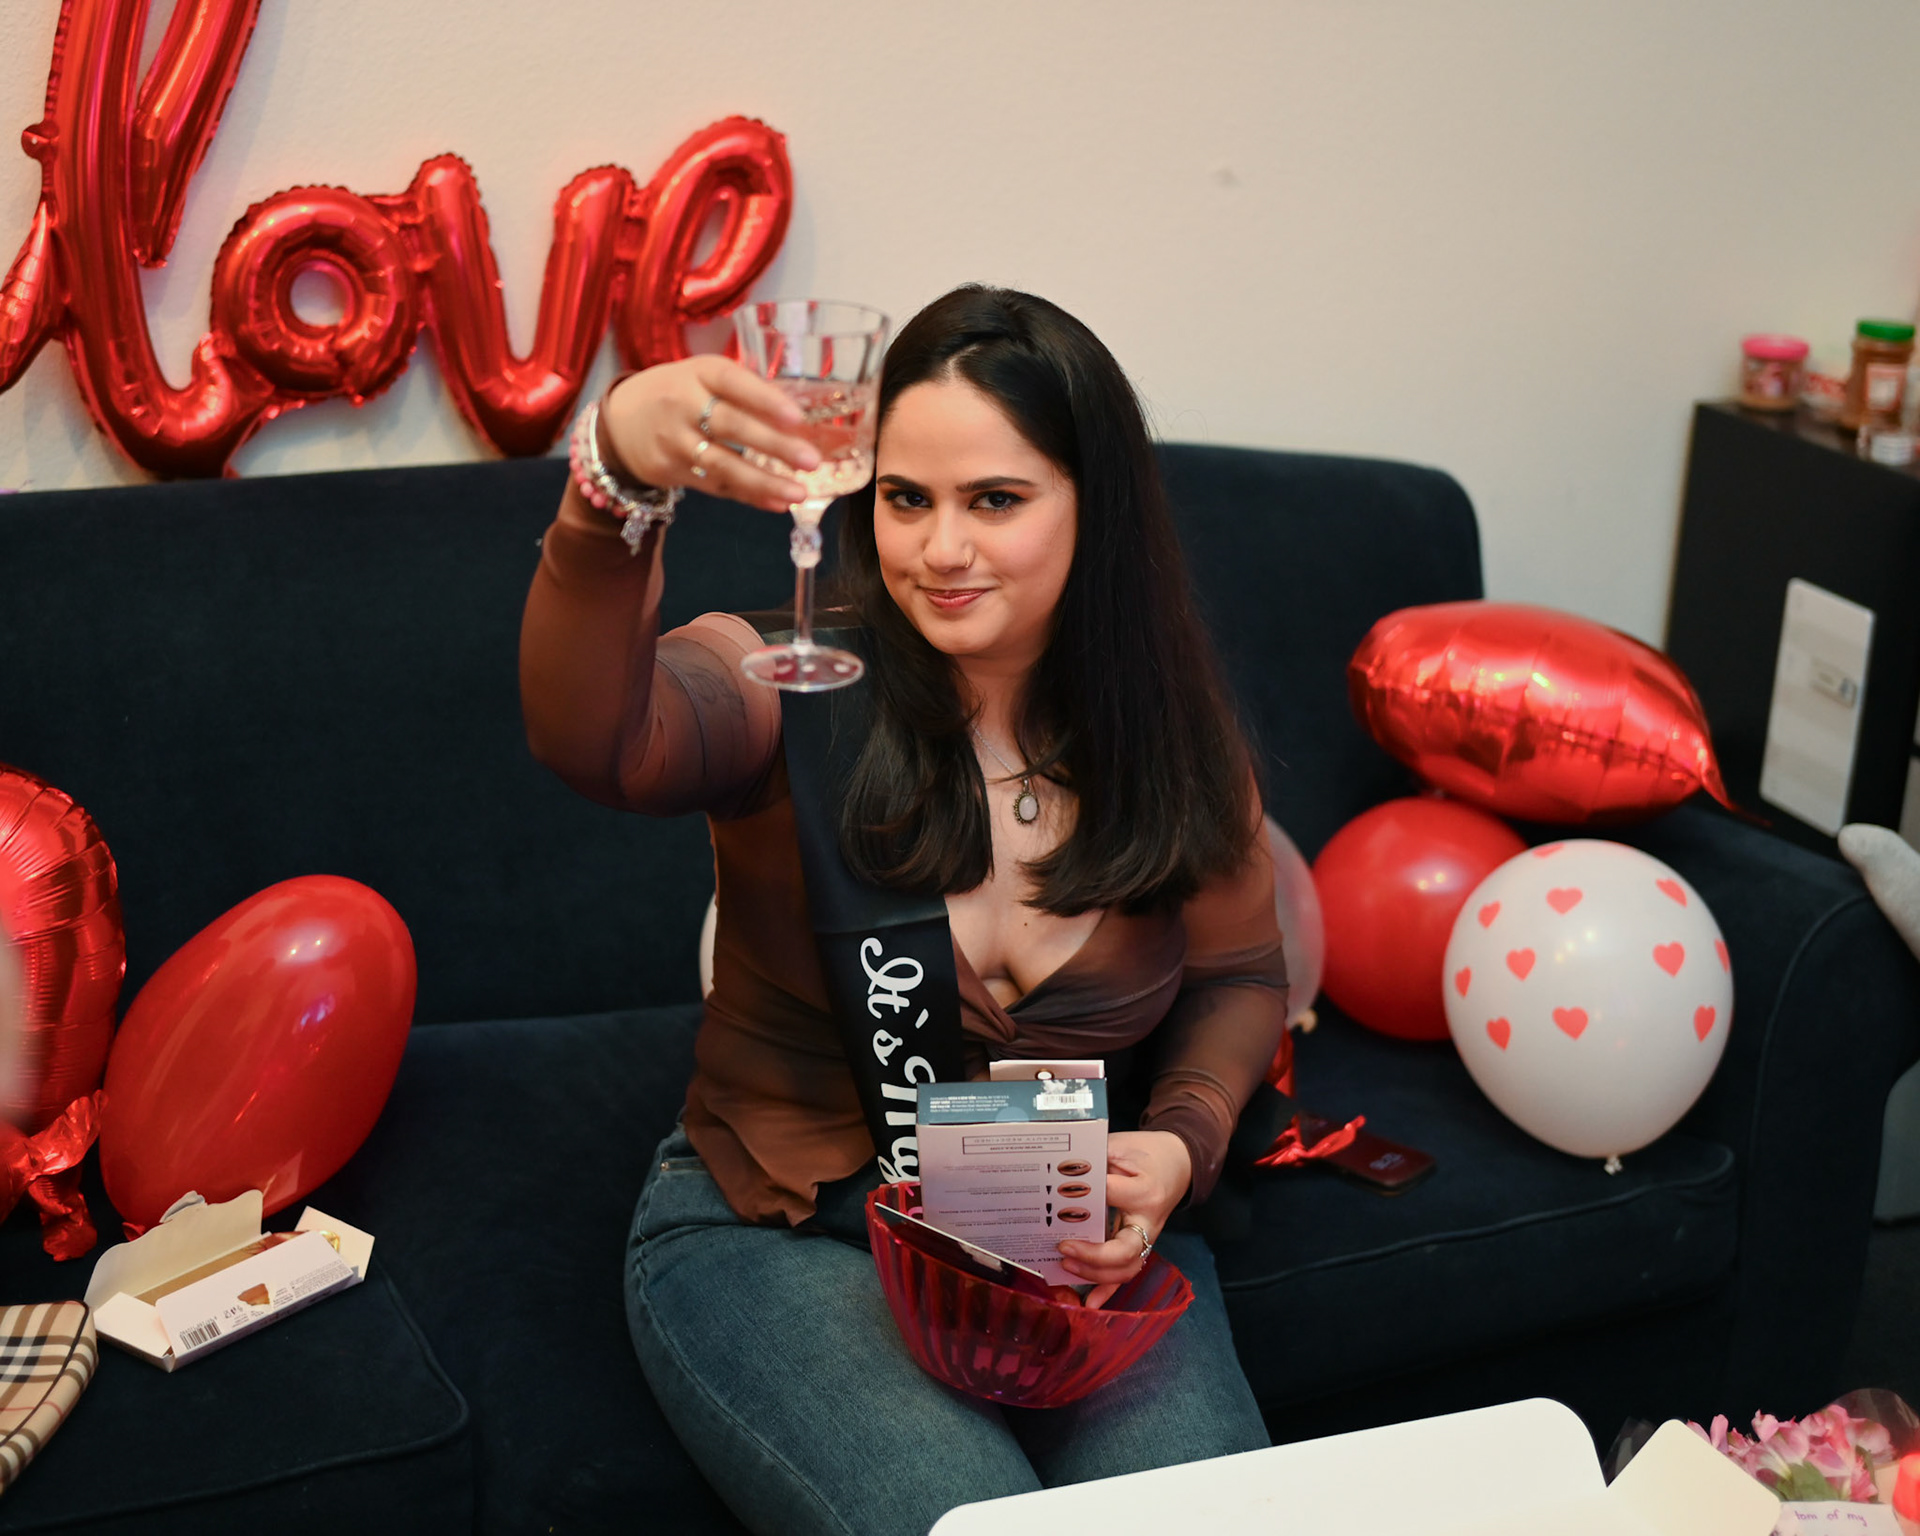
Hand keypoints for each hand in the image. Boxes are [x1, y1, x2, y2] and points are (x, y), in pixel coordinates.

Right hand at [599, 356, 819, 511]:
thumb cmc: (678, 393)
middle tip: (811, 460)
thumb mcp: (703, 377)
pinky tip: (775, 503)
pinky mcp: (668, 470)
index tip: (796, 417)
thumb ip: (743, 392)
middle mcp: (683, 404)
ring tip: (798, 493)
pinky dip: (747, 495)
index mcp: (699, 372)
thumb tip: (797, 419)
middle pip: (731, 426)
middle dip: (773, 445)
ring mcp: (673, 440)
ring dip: (763, 481)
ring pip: (723, 464)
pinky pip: (714, 485)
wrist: (619, 420)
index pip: (733, 382)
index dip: (764, 399)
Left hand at [1056, 1130, 1190, 1308]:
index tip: (1061, 1192)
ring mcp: (1147, 1237)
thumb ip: (1096, 1159)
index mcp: (1145, 1191)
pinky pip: (1126, 1273)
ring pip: (1126, 1268)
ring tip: (1066, 1267)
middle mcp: (1149, 1221)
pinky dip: (1108, 1291)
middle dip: (1092, 1255)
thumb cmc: (1147, 1153)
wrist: (1179, 1163)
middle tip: (1063, 1247)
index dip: (1085, 1195)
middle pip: (1124, 1250)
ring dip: (1095, 1275)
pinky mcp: (1142, 1245)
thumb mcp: (1122, 1145)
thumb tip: (1062, 1176)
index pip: (1111, 1197)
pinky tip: (1089, 1303)